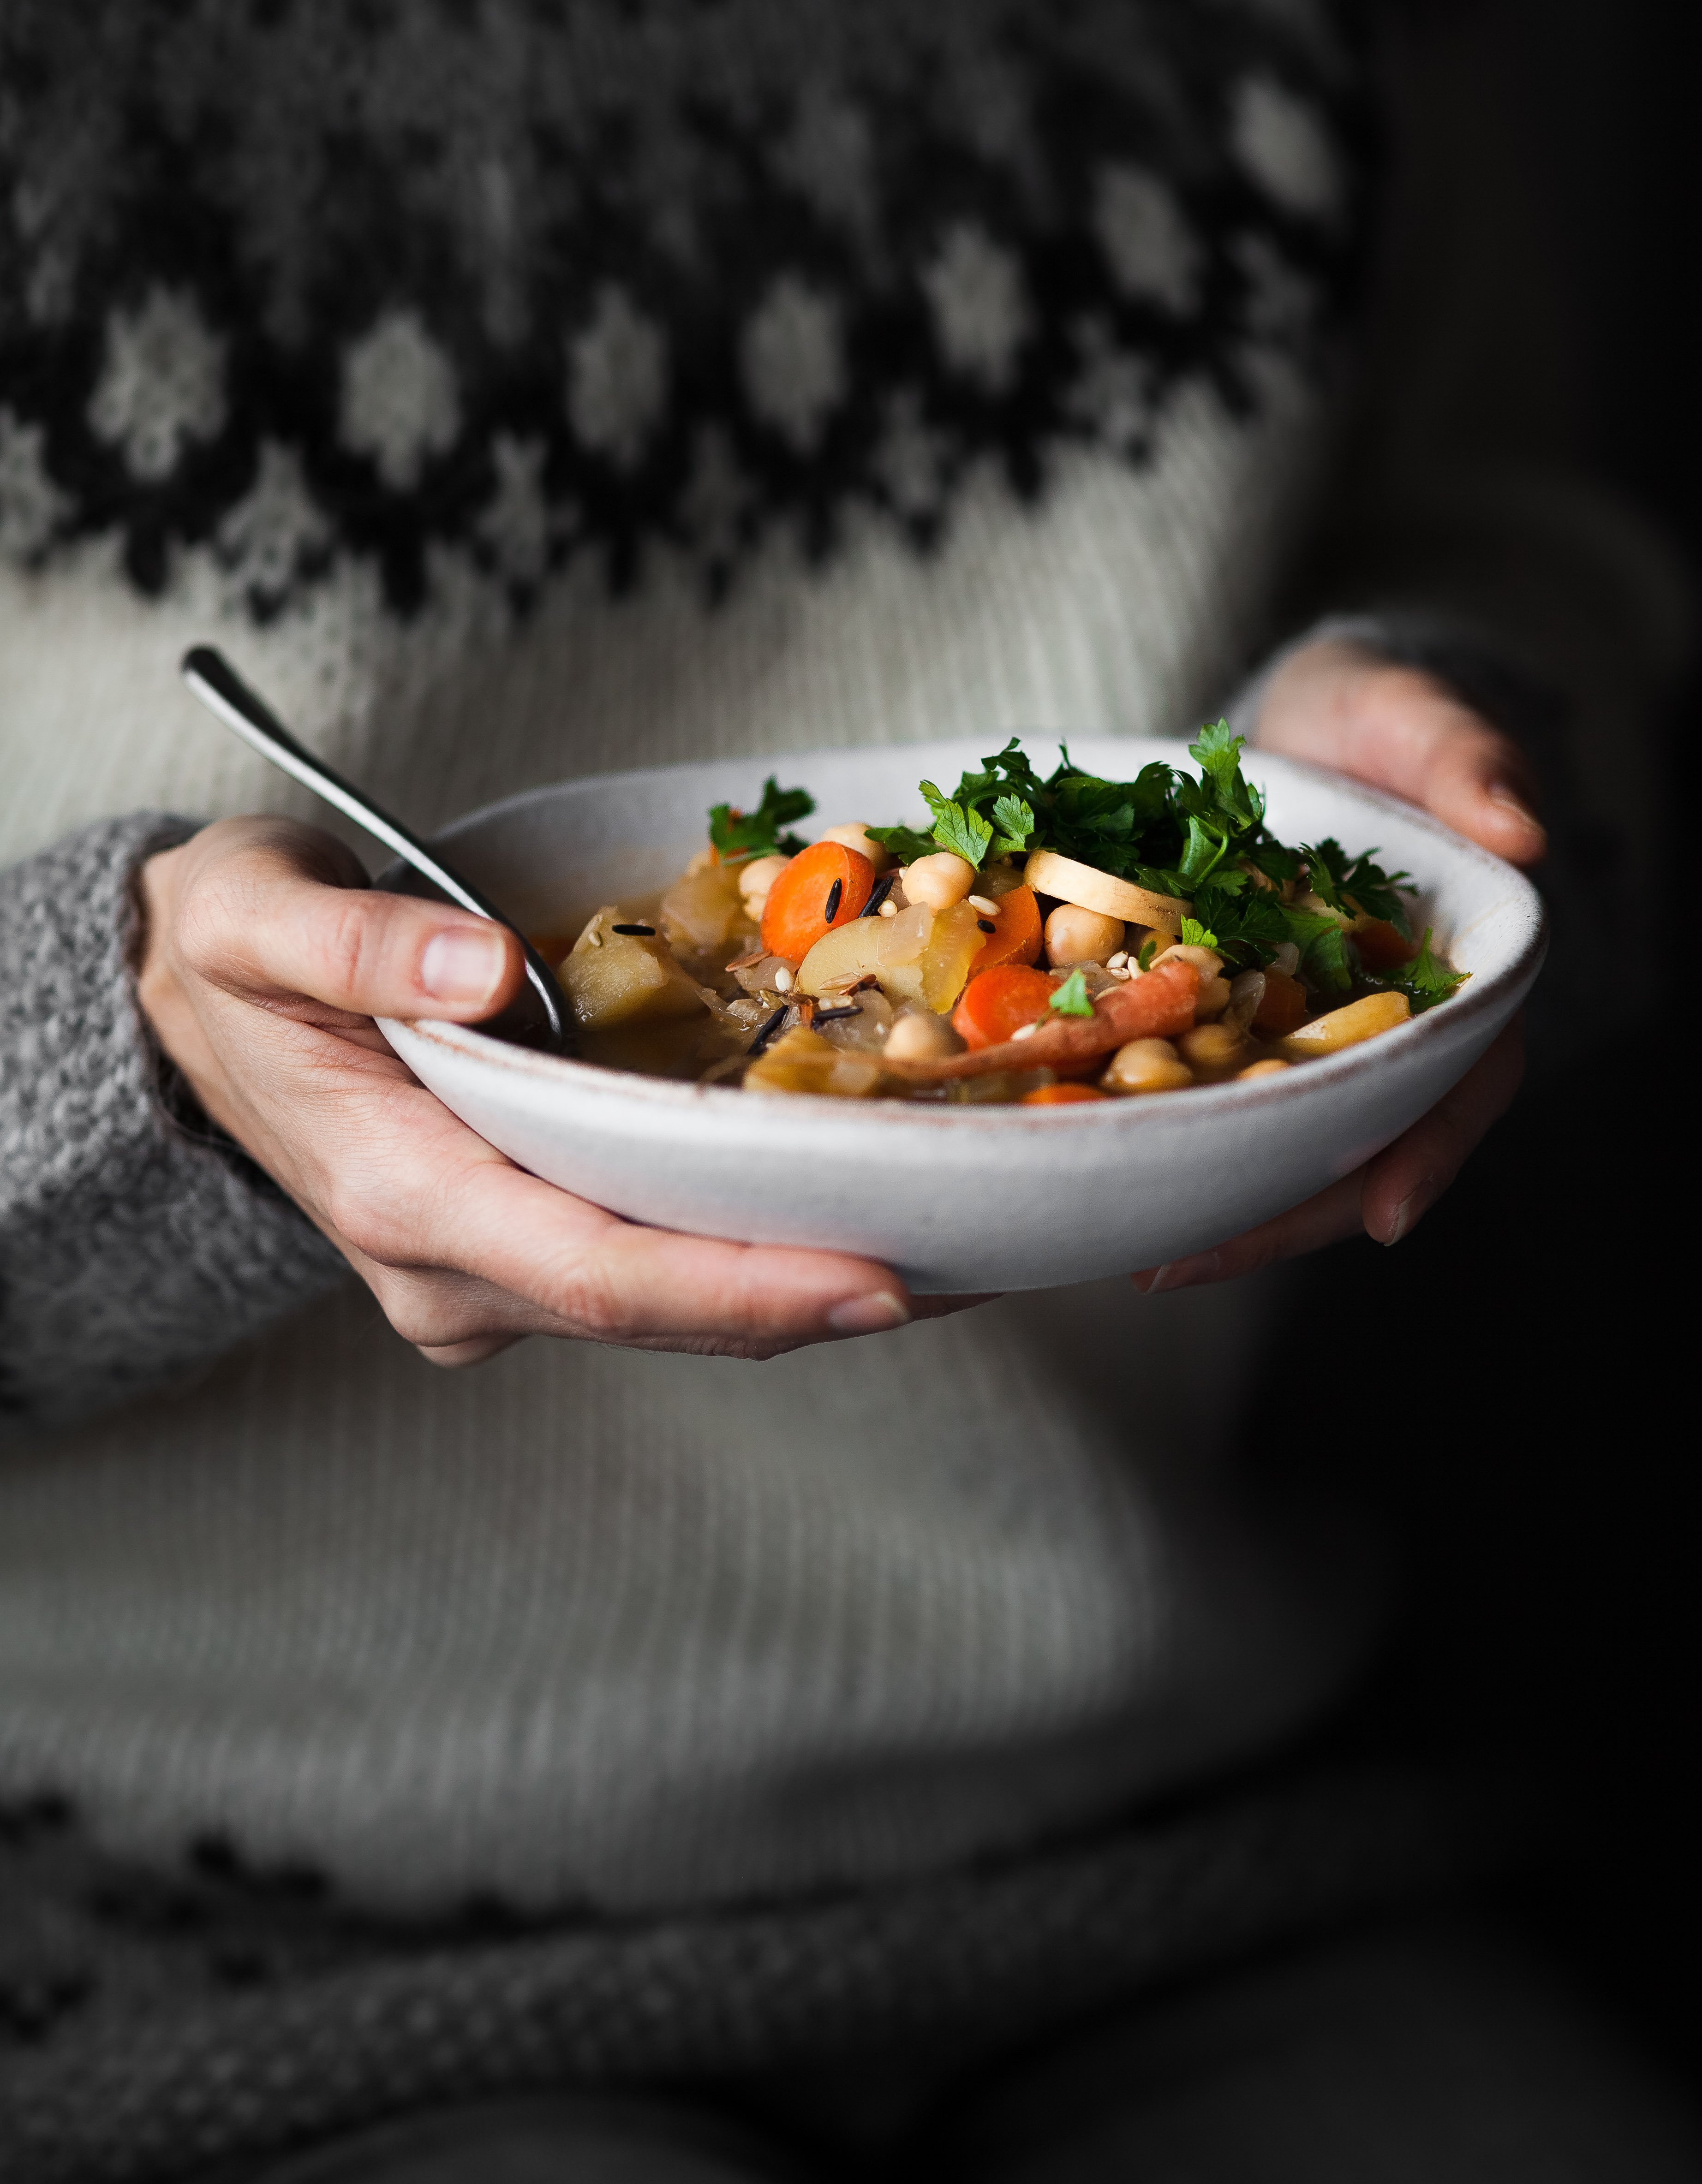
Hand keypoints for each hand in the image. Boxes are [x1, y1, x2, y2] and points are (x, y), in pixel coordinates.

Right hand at [137, 818, 922, 1365]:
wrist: (186, 1007)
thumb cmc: (227, 951)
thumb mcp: (246, 911)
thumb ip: (349, 940)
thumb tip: (476, 966)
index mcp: (396, 1191)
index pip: (591, 1270)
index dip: (737, 1288)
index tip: (880, 1282)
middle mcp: (450, 1268)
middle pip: (662, 1308)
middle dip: (824, 1294)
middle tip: (997, 1262)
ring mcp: (488, 1277)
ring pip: (676, 1305)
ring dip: (817, 1279)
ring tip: (979, 1242)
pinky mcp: (523, 1252)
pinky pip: (663, 1263)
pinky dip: (767, 1248)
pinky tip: (878, 1213)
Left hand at [1136, 638, 1542, 1294]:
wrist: (1298, 720)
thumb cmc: (1376, 718)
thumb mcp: (1416, 717)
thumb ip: (1464, 759)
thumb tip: (1520, 829)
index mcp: (1457, 980)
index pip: (1462, 1080)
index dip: (1425, 1150)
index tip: (1378, 1214)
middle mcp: (1379, 1028)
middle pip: (1347, 1142)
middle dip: (1275, 1212)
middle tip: (1180, 1260)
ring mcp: (1297, 1033)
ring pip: (1265, 1134)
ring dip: (1202, 1194)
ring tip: (1123, 1246)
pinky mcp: (1219, 1018)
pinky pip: (1189, 1083)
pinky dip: (1146, 1124)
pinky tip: (1076, 1156)